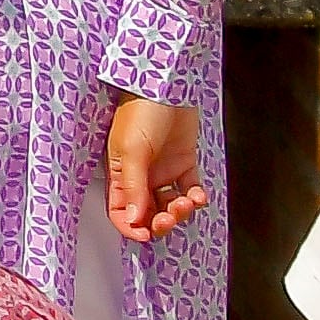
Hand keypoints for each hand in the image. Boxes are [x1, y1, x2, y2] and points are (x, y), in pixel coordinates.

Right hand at [104, 95, 206, 243]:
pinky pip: (190, 188)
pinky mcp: (183, 162)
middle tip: (169, 218)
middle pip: (148, 213)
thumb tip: (133, 221)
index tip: (146, 235)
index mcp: (121, 174)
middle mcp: (141, 176)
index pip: (121, 211)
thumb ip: (133, 187)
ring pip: (170, 205)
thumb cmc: (140, 111)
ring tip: (187, 201)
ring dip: (180, 211)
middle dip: (160, 222)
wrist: (166, 85)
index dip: (131, 228)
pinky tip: (198, 195)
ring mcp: (163, 170)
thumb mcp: (132, 151)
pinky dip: (196, 197)